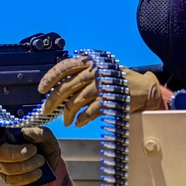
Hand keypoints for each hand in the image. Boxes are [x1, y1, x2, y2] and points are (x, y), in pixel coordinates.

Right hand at [0, 125, 61, 185]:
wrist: (52, 167)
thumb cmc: (45, 147)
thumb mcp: (47, 137)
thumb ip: (39, 132)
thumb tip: (26, 132)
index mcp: (5, 133)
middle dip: (18, 154)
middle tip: (34, 152)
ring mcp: (0, 164)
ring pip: (7, 168)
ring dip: (27, 166)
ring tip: (40, 162)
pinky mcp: (5, 178)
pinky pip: (12, 180)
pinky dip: (28, 177)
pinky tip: (37, 173)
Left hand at [38, 57, 164, 126]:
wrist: (144, 89)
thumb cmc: (119, 82)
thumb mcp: (100, 72)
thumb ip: (82, 77)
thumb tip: (59, 91)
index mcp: (90, 63)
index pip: (65, 67)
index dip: (50, 78)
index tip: (41, 89)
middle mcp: (94, 72)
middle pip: (66, 87)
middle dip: (53, 101)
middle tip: (46, 111)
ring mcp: (102, 86)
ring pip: (75, 102)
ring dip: (67, 114)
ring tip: (67, 121)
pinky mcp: (110, 101)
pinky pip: (89, 112)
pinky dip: (81, 119)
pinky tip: (78, 123)